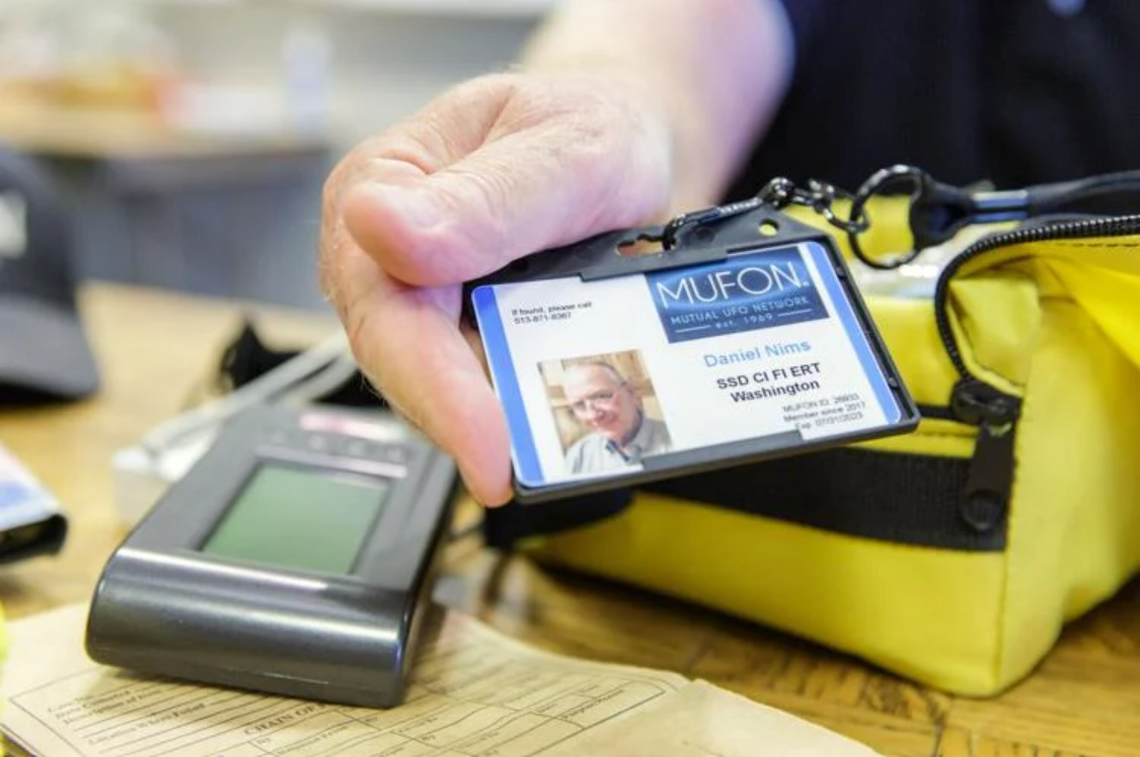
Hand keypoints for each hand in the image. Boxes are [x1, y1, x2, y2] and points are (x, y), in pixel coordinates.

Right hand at [319, 72, 673, 504]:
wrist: (629, 138)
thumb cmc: (592, 127)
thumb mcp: (565, 148)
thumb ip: (485, 196)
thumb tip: (377, 226)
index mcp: (385, 187)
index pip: (386, 305)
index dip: (433, 386)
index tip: (485, 443)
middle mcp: (389, 253)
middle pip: (402, 361)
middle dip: (462, 421)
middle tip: (525, 472)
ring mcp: (425, 299)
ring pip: (438, 387)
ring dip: (495, 419)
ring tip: (558, 444)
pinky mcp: (464, 334)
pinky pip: (480, 387)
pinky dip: (520, 407)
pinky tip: (557, 416)